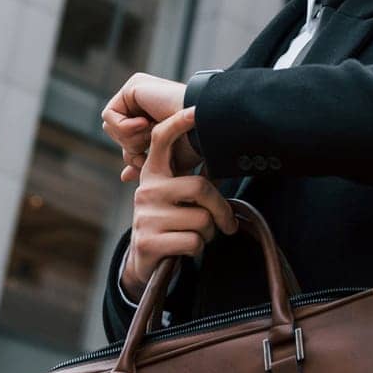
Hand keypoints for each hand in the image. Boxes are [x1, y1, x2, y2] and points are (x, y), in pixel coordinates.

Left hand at [102, 72, 185, 177]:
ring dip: (132, 138)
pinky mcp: (132, 86)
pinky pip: (110, 115)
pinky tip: (146, 123)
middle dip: (132, 148)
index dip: (132, 156)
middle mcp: (145, 103)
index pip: (129, 141)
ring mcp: (139, 93)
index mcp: (155, 117)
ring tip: (154, 133)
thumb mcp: (165, 160)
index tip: (140, 167)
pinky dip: (125, 127)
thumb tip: (123, 176)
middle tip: (150, 149)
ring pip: (112, 127)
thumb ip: (143, 165)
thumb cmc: (194, 144)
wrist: (203, 127)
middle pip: (118, 136)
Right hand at [121, 113, 235, 296]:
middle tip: (227, 223)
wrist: (145, 262)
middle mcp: (146, 189)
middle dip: (222, 209)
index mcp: (153, 173)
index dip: (178, 123)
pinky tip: (186, 249)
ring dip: (209, 233)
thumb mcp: (175, 198)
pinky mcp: (149, 241)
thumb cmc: (171, 223)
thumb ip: (191, 182)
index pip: (161, 139)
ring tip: (198, 235)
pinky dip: (199, 248)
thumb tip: (224, 159)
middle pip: (200, 187)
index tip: (196, 109)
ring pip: (202, 219)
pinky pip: (193, 241)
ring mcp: (145, 215)